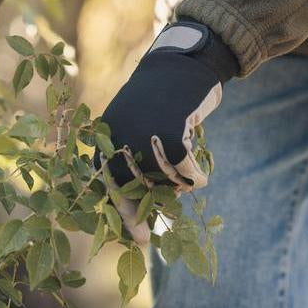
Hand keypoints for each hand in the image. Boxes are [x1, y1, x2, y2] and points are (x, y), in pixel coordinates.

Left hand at [95, 20, 238, 241]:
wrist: (180, 66)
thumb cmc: (160, 103)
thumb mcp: (134, 126)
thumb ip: (130, 159)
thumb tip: (136, 207)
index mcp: (107, 137)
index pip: (106, 182)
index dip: (115, 212)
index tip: (127, 238)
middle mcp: (120, 138)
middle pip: (133, 190)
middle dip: (140, 216)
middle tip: (143, 240)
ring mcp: (144, 137)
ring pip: (165, 182)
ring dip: (179, 184)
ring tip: (186, 172)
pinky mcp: (171, 135)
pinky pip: (187, 173)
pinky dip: (196, 176)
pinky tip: (200, 174)